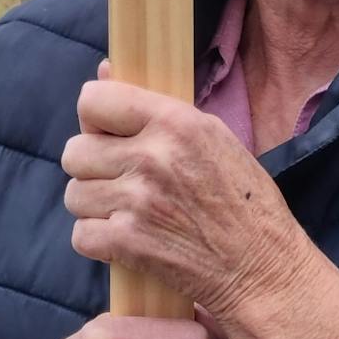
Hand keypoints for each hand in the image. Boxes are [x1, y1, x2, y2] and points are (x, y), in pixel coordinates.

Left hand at [62, 74, 308, 321]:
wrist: (264, 269)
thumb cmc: (244, 202)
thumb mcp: (211, 137)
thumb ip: (154, 107)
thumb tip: (104, 70)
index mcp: (175, 121)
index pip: (92, 100)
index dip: (95, 120)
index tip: (109, 136)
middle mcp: (152, 156)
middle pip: (74, 151)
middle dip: (91, 169)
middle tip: (120, 182)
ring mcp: (138, 201)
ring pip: (74, 194)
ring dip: (94, 207)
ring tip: (127, 212)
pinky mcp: (129, 243)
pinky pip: (81, 235)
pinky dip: (98, 242)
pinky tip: (125, 240)